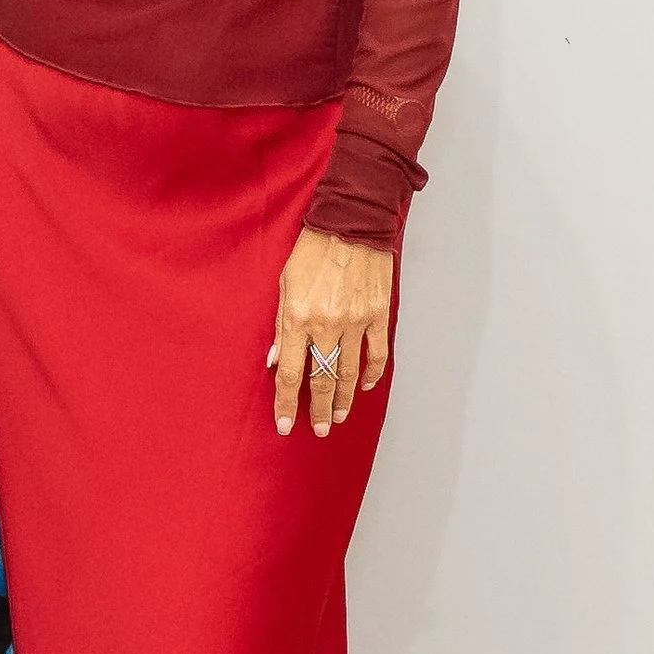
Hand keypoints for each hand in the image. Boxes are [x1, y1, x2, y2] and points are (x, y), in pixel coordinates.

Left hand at [268, 230, 393, 438]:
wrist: (350, 223)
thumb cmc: (312, 250)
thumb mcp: (284, 284)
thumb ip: (280, 326)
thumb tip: (276, 361)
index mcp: (299, 318)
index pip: (292, 373)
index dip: (287, 403)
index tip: (286, 425)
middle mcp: (328, 325)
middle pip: (322, 380)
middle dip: (319, 410)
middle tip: (319, 430)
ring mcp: (356, 322)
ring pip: (350, 373)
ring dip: (344, 399)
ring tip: (339, 416)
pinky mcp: (377, 315)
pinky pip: (376, 354)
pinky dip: (371, 374)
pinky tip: (364, 386)